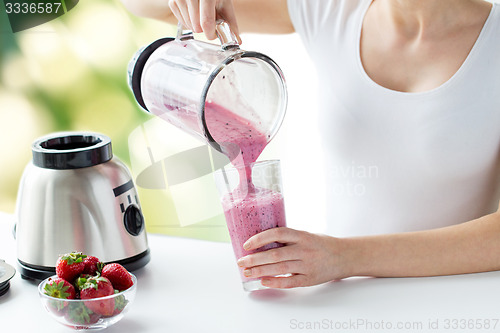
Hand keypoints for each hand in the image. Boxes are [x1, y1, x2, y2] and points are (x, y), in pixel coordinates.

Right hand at [168, 0, 240, 41]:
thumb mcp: (225, 3)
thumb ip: (230, 22)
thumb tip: (237, 41)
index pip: (206, 22)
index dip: (210, 33)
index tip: (213, 34)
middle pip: (196, 26)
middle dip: (205, 29)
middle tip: (209, 19)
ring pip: (189, 26)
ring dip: (197, 26)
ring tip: (202, 13)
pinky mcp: (173, 2)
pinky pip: (182, 22)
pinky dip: (189, 22)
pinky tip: (194, 13)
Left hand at [236, 227, 351, 287]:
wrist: (345, 256)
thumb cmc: (322, 244)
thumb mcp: (306, 235)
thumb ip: (288, 238)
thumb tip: (261, 242)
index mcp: (302, 235)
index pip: (277, 233)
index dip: (260, 238)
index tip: (246, 244)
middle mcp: (304, 249)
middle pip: (274, 254)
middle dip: (254, 258)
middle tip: (241, 261)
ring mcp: (307, 265)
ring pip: (279, 268)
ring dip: (260, 271)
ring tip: (247, 272)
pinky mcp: (310, 279)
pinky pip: (289, 282)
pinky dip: (275, 282)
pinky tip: (263, 281)